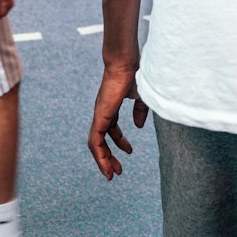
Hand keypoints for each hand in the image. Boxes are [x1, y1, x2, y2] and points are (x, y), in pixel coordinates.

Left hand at [88, 64, 149, 179]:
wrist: (126, 62)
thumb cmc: (134, 74)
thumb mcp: (141, 96)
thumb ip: (140, 111)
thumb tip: (138, 126)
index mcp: (110, 108)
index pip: (110, 130)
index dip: (119, 143)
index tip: (129, 153)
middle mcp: (102, 113)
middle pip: (101, 140)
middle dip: (109, 157)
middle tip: (117, 171)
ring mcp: (100, 115)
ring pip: (95, 144)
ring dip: (103, 160)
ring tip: (111, 174)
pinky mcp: (100, 116)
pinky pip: (95, 140)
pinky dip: (99, 155)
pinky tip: (108, 164)